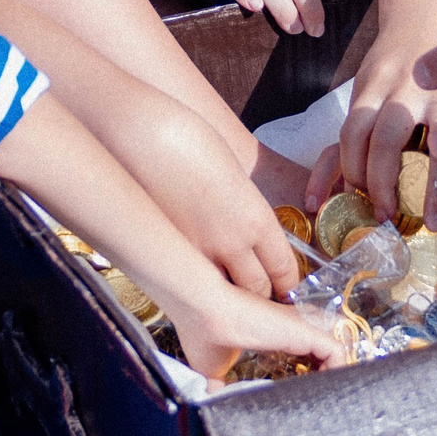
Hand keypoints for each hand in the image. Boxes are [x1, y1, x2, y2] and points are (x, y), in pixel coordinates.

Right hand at [133, 103, 302, 297]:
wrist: (148, 136)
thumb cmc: (194, 145)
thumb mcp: (238, 182)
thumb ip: (251, 215)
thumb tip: (257, 241)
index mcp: (257, 219)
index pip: (284, 270)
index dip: (288, 285)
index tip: (287, 289)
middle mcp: (233, 242)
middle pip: (258, 291)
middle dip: (263, 297)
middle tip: (263, 298)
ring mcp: (198, 253)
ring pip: (225, 295)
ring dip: (231, 297)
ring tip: (232, 298)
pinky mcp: (169, 255)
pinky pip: (194, 283)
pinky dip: (201, 287)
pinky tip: (199, 284)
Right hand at [153, 278, 344, 382]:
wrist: (203, 309)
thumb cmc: (204, 331)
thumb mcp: (211, 366)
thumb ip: (218, 385)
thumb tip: (209, 400)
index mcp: (273, 333)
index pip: (303, 350)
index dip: (307, 372)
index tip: (300, 395)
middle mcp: (291, 327)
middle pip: (324, 348)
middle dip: (324, 374)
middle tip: (318, 400)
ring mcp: (300, 327)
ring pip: (335, 349)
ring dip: (334, 375)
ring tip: (327, 399)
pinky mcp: (305, 330)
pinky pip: (337, 352)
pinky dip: (339, 371)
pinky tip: (325, 393)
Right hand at [314, 28, 436, 209]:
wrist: (428, 11)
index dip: (434, 191)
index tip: (432, 223)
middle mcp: (411, 90)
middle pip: (387, 140)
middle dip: (380, 183)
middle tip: (385, 215)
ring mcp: (380, 84)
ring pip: (354, 132)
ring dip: (353, 172)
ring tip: (360, 199)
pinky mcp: (361, 83)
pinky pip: (344, 125)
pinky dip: (338, 158)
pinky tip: (336, 183)